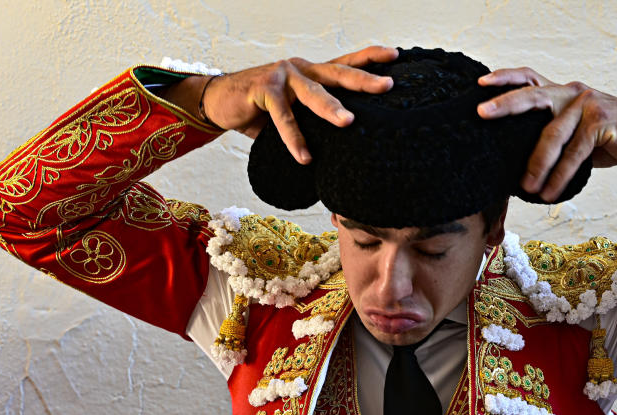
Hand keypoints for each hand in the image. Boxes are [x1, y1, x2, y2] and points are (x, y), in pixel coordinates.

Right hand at [203, 45, 398, 161]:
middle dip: (364, 80)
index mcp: (312, 73)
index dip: (370, 58)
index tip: (395, 55)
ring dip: (331, 108)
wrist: (221, 102)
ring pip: (313, 92)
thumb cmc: (262, 110)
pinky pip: (283, 116)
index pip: (345, 63)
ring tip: (348, 122)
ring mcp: (283, 76)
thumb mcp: (294, 112)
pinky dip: (294, 138)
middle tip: (387, 86)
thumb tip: (344, 150)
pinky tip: (305, 156)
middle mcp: (301, 69)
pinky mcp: (264, 89)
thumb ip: (314, 121)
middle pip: (338, 73)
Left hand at [476, 67, 616, 200]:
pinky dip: (561, 175)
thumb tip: (519, 166)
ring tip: (527, 188)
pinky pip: (575, 152)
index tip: (480, 85)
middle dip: (505, 105)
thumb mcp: (577, 136)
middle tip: (482, 114)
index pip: (530, 79)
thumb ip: (553, 138)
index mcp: (563, 94)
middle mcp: (573, 93)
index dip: (505, 79)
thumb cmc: (610, 141)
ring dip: (537, 165)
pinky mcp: (603, 121)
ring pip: (552, 135)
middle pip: (533, 96)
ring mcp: (588, 105)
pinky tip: (551, 192)